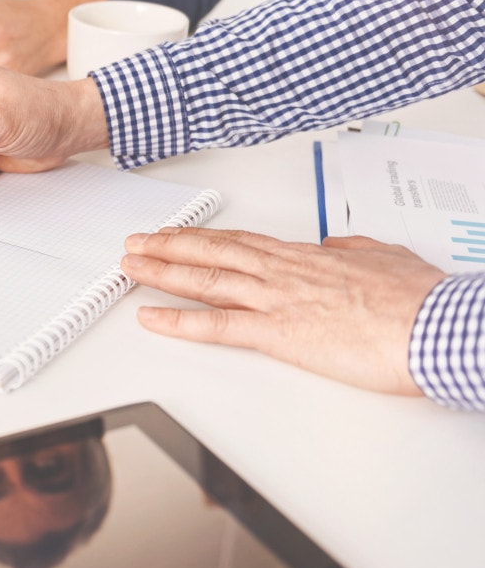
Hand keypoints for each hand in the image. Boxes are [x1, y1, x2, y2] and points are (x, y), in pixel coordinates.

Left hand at [121, 227, 446, 395]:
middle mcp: (283, 272)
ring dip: (161, 272)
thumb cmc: (420, 299)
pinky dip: (177, 321)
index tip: (178, 234)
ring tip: (129, 267)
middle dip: (168, 246)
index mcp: (307, 256)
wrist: (437, 325)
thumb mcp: (386, 257)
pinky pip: (215, 326)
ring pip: (204, 279)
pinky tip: (150, 318)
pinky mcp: (278, 333)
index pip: (242, 242)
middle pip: (212, 252)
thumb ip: (354, 249)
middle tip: (136, 243)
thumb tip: (336, 245)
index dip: (204, 238)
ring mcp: (276, 300)